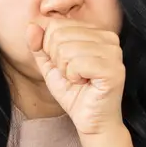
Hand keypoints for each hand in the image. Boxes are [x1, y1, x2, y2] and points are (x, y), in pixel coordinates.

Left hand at [26, 18, 125, 134]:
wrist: (91, 121)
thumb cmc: (74, 93)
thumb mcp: (50, 65)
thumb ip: (39, 45)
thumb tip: (32, 25)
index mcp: (95, 31)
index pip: (56, 24)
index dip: (49, 48)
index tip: (64, 65)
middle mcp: (108, 37)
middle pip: (59, 34)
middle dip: (57, 60)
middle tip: (72, 75)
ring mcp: (113, 52)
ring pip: (67, 49)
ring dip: (66, 70)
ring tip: (79, 79)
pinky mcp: (114, 69)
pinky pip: (77, 64)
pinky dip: (73, 77)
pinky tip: (85, 83)